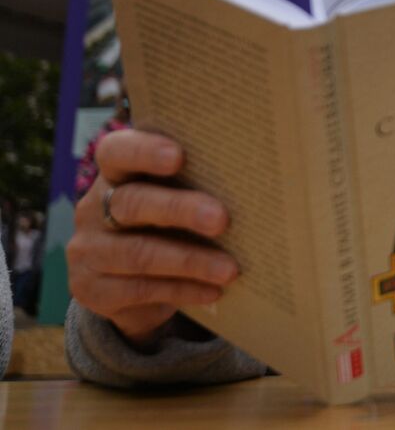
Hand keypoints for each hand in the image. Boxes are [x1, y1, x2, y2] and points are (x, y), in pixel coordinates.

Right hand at [67, 130, 239, 345]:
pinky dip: (183, 290)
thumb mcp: (174, 199)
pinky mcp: (93, 290)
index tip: (179, 156)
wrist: (129, 286)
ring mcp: (89, 251)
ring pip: (139, 253)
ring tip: (230, 269)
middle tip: (222, 219)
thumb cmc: (166, 225)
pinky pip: (141, 289)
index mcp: (115, 174)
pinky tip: (214, 291)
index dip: (143, 151)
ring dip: (191, 261)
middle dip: (180, 209)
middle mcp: (94, 208)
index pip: (116, 151)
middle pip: (133, 202)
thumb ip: (197, 183)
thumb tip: (257, 177)